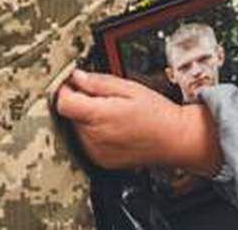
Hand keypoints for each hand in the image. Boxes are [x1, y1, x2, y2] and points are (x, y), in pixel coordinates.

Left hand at [55, 70, 222, 175]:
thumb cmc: (156, 113)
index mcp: (100, 116)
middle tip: (102, 96)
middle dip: (80, 102)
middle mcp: (94, 137)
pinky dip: (93, 133)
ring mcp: (97, 152)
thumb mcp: (129, 87)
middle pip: (70, 115)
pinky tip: (112, 127)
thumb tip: (77, 77)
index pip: (64, 103)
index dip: (65, 89)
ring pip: (77, 128)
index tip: (72, 82)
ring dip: (86, 118)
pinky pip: (86, 142)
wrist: (174, 140)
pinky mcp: (101, 160)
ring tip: (111, 113)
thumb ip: (98, 82)